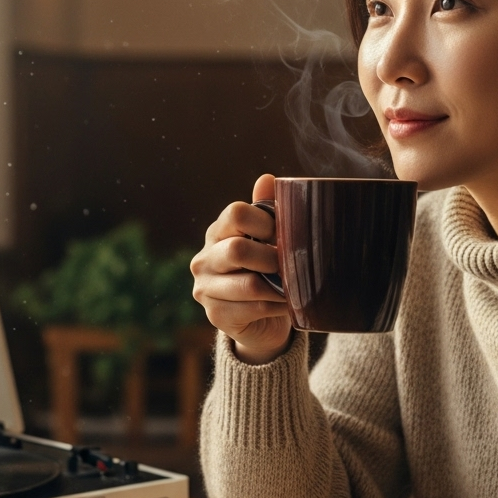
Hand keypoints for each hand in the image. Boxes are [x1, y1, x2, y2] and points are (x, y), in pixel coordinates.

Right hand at [191, 174, 291, 363]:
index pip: (236, 213)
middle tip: (288, 264)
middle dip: (271, 258)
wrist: (259, 318)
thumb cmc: (264, 270)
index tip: (282, 234)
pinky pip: (254, 308)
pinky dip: (276, 306)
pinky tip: (284, 304)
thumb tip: (267, 178)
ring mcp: (206, 289)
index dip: (266, 222)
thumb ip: (266, 209)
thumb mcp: (267, 238)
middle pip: (237, 249)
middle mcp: (204, 259)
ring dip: (279, 287)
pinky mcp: (215, 315)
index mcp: (217, 232)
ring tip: (292, 286)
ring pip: (250, 285)